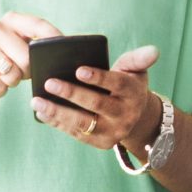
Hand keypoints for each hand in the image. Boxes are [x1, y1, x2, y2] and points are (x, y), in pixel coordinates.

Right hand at [0, 12, 62, 106]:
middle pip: (27, 57)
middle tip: (22, 72)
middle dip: (29, 71)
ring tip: (5, 76)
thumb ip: (40, 45)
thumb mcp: (23, 48)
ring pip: (12, 75)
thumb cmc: (8, 62)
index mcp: (12, 20)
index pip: (38, 25)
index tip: (65, 49)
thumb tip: (66, 51)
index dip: (54, 37)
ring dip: (13, 82)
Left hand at [33, 45, 163, 155]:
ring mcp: (113, 131)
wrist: (134, 116)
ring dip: (58, 112)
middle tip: (49, 83)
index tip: (79, 69)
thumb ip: (139, 59)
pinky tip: (41, 111)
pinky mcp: (100, 142)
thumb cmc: (128, 85)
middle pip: (97, 104)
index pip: (117, 84)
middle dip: (72, 93)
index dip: (98, 77)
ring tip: (37, 100)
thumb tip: (153, 50)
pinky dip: (56, 122)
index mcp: (134, 93)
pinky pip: (75, 132)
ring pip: (83, 122)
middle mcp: (126, 114)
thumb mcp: (135, 71)